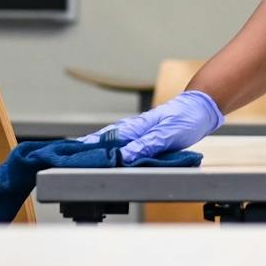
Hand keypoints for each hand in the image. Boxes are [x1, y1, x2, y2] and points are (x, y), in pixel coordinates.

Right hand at [83, 90, 223, 163]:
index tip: (72, 157)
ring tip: (78, 157)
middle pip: (104, 139)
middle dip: (85, 148)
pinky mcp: (145, 135)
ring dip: (96, 148)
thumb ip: (147, 145)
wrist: (200, 107)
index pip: (107, 140)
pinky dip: (111, 148)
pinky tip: (106, 153)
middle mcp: (133, 128)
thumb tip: (124, 157)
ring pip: (112, 140)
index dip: (89, 148)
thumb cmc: (185, 119)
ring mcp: (138, 131)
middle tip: (65, 158)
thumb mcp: (168, 135)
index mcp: (136, 127)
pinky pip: (123, 142)